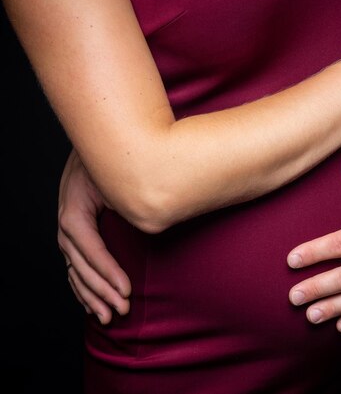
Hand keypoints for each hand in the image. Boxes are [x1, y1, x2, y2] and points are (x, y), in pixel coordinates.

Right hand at [58, 150, 130, 323]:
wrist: (107, 144)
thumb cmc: (117, 160)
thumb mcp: (122, 178)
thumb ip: (130, 203)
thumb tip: (151, 225)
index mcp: (75, 206)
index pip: (87, 245)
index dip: (105, 270)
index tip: (126, 290)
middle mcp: (68, 218)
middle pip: (79, 262)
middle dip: (100, 289)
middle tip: (121, 310)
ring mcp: (70, 226)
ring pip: (75, 268)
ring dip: (91, 294)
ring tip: (108, 317)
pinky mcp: (78, 232)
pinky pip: (76, 265)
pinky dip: (84, 285)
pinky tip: (91, 304)